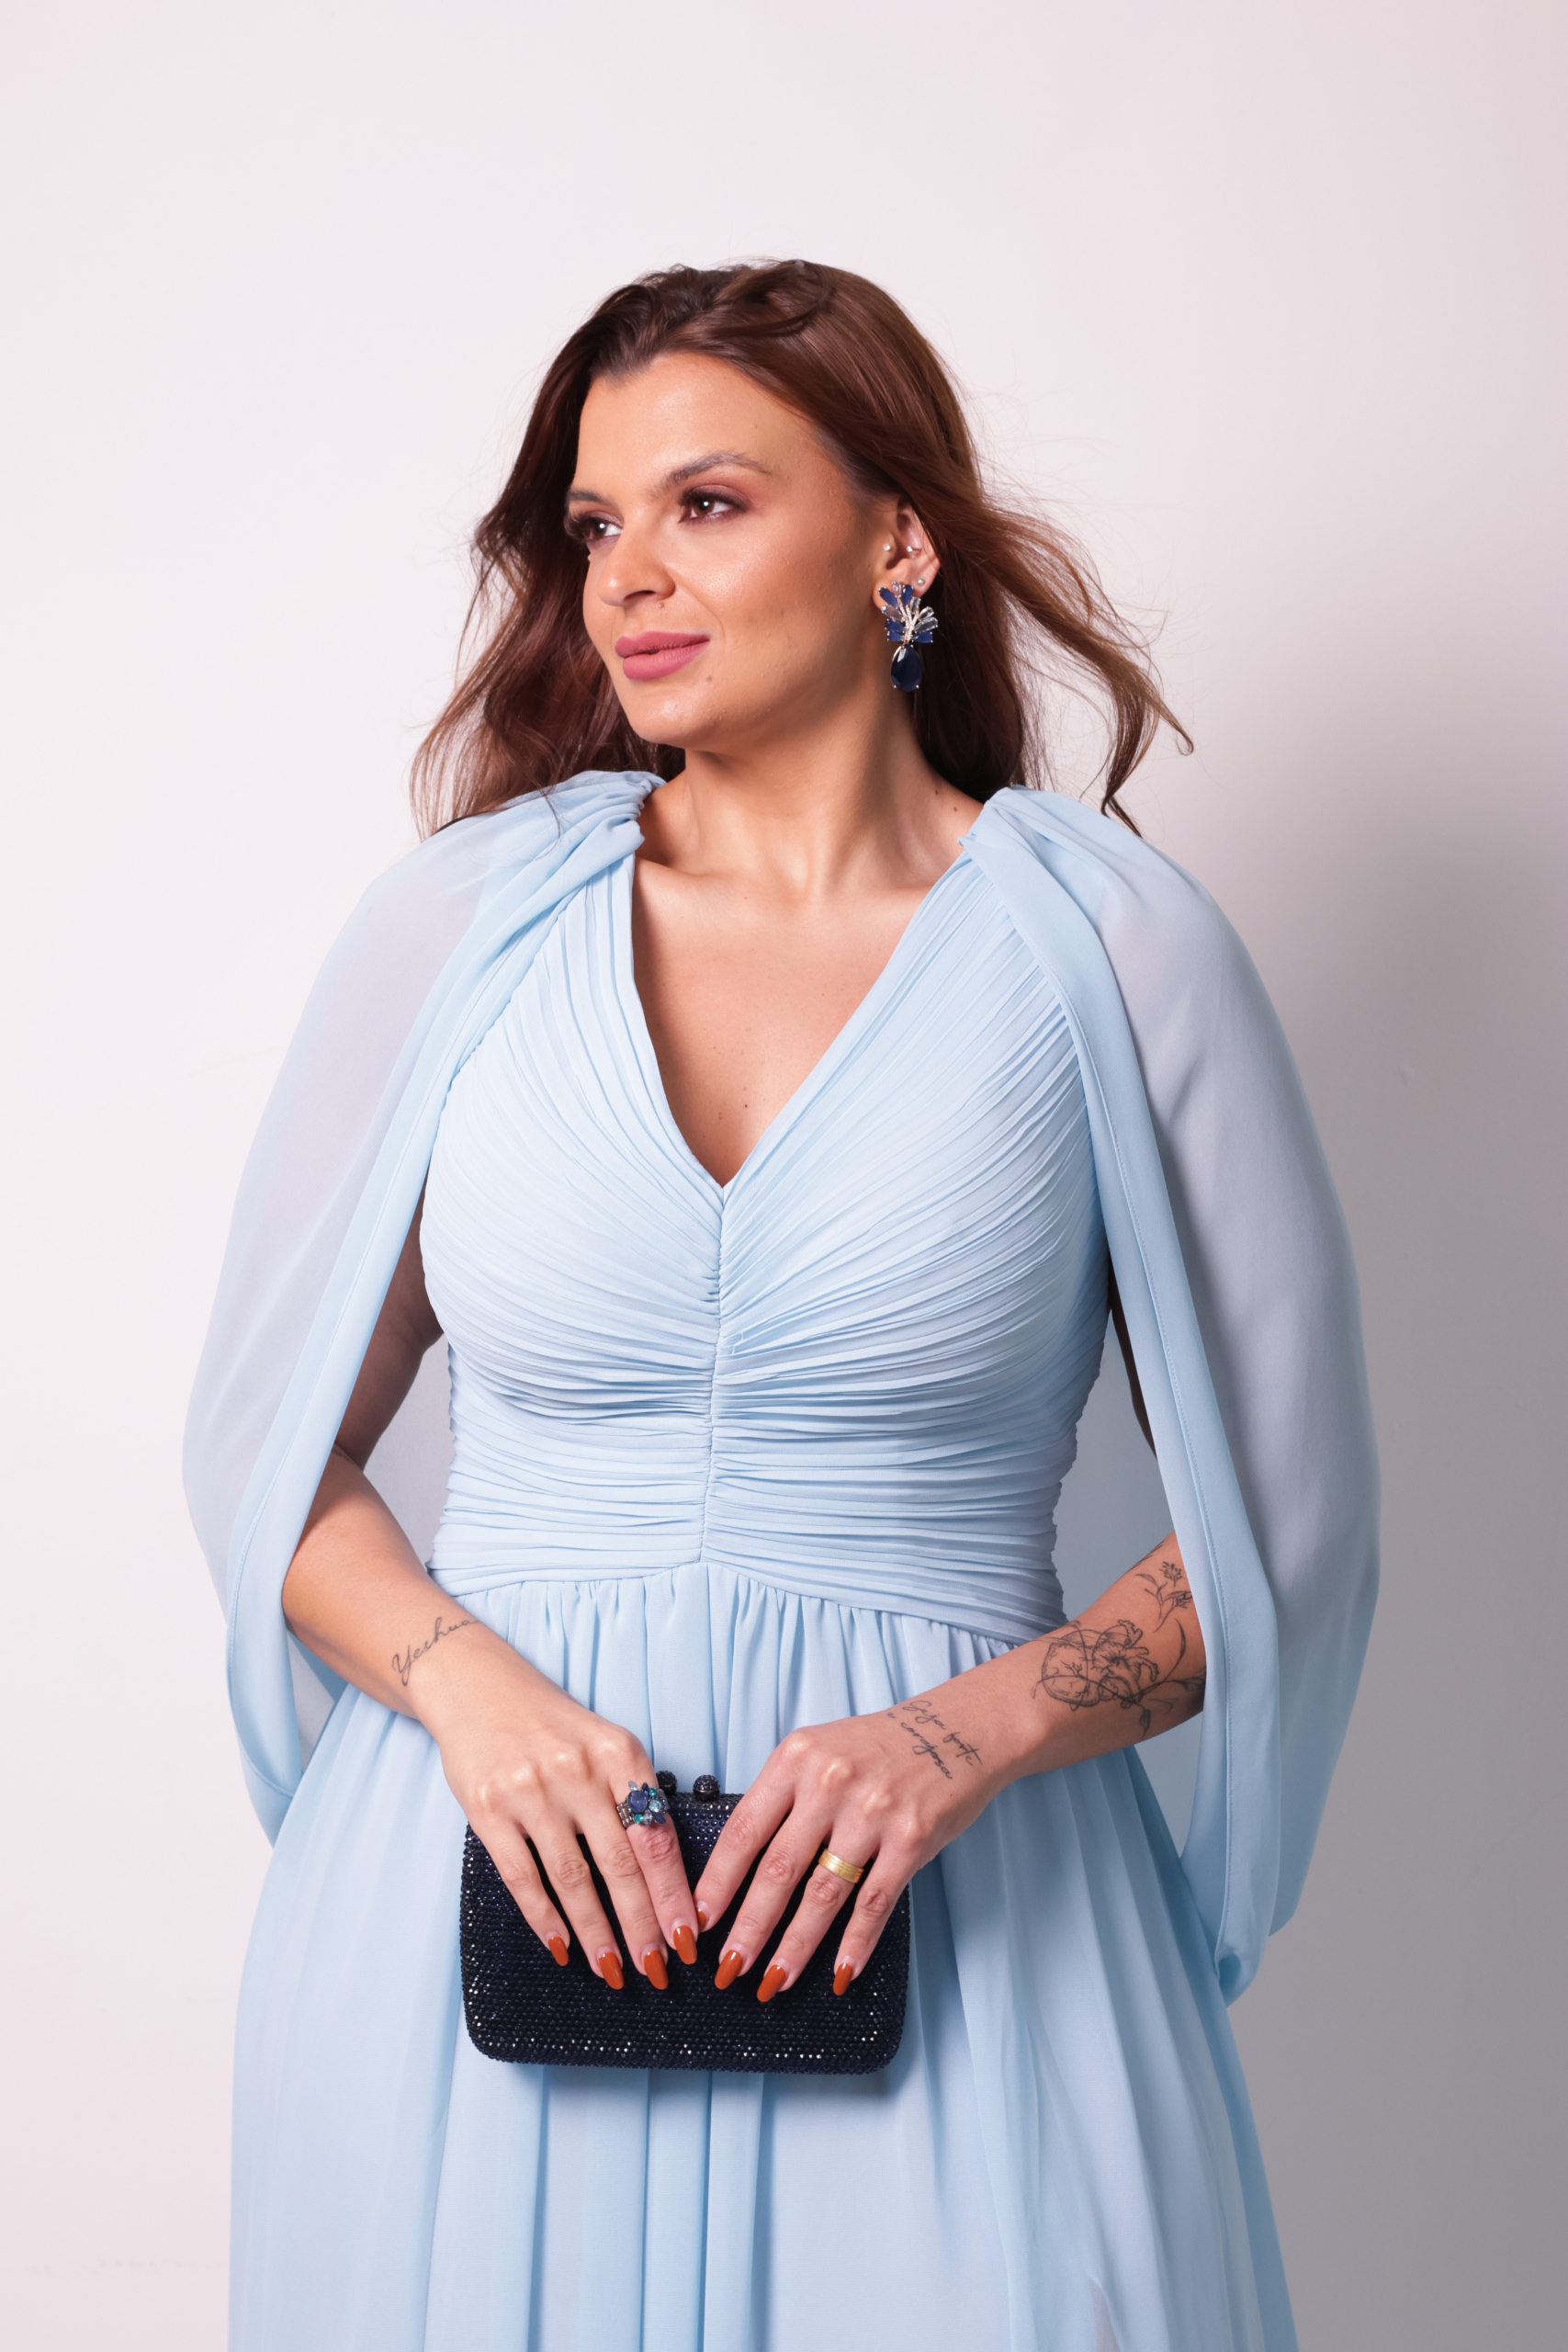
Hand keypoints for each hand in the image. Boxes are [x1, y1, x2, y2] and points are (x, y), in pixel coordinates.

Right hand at [418, 1634, 700, 1987]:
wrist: (480, 1689)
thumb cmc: (554, 1728)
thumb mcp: (606, 1745)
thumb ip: (635, 1798)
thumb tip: (667, 1878)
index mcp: (619, 1753)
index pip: (658, 1836)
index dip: (675, 1893)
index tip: (688, 1936)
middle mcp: (578, 1771)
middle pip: (621, 1865)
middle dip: (643, 1926)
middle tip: (658, 1968)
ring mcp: (530, 1791)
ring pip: (574, 1879)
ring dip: (597, 1933)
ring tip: (614, 1970)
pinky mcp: (489, 1810)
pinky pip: (523, 1878)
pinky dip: (545, 1920)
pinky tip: (562, 1947)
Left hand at [691, 1684, 1000, 2000]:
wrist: (956, 1728)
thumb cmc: (877, 1747)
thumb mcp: (817, 1751)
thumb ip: (782, 1797)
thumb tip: (739, 1868)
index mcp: (796, 1758)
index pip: (744, 1831)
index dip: (717, 1883)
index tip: (699, 1921)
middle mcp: (830, 1783)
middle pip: (777, 1870)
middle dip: (749, 1927)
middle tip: (728, 1967)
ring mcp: (873, 1812)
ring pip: (823, 1894)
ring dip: (796, 1945)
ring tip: (775, 1979)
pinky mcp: (912, 1839)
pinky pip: (875, 1902)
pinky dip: (855, 1944)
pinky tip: (839, 1973)